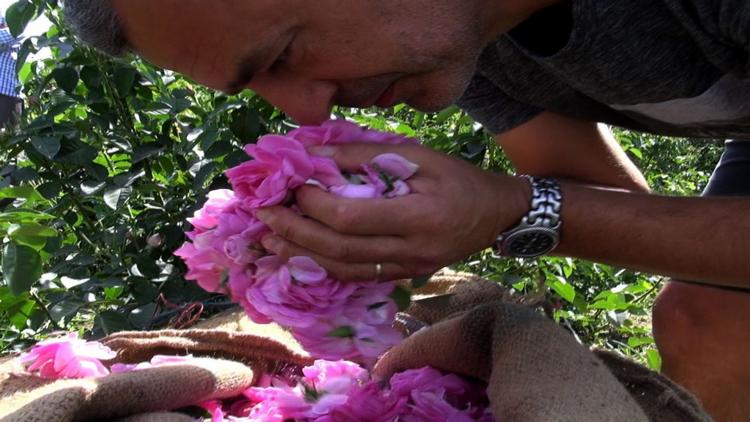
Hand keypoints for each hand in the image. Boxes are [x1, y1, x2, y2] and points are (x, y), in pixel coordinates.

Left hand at [256, 143, 529, 280]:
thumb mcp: (417, 155)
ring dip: (302, 256)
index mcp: (418, 215)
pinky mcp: (404, 276)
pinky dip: (324, 266)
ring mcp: (408, 268)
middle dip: (297, 233)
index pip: (352, 218)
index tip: (293, 187)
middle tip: (264, 217)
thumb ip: (365, 154)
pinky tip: (301, 255)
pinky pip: (357, 276)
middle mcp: (411, 250)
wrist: (495, 214)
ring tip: (271, 240)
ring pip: (345, 270)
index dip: (315, 205)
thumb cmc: (458, 177)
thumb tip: (315, 155)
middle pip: (341, 249)